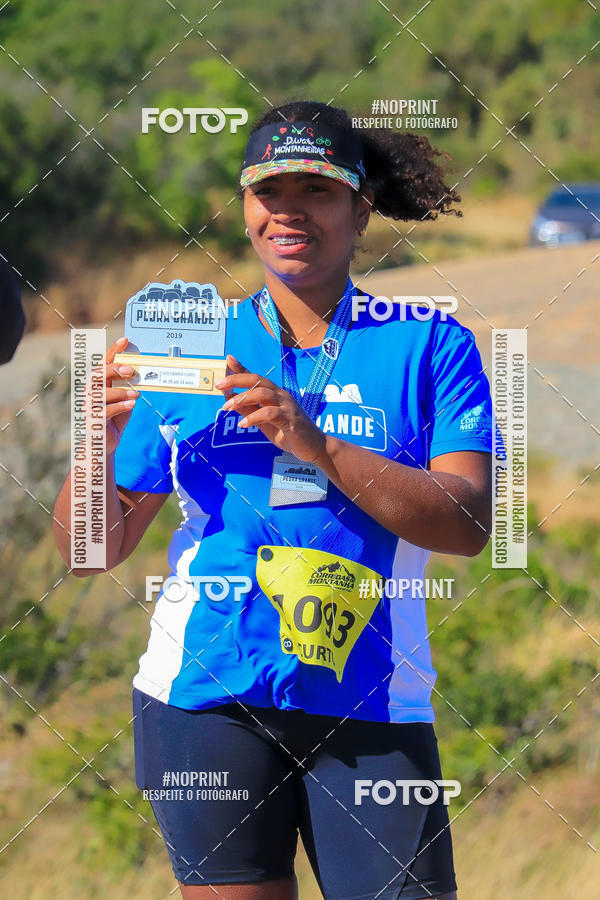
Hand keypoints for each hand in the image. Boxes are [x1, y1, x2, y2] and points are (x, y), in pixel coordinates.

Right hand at [99, 336, 139, 454]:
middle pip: (98, 375)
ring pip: (101, 393)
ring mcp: (89, 406)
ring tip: (137, 394)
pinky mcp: (93, 420)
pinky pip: (106, 410)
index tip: (125, 340)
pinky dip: (120, 406)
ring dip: (121, 391)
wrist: (104, 443)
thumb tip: (142, 371)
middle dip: (113, 369)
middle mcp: (89, 392)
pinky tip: (132, 404)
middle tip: (130, 370)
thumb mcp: (124, 398)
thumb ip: (128, 386)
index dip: (113, 350)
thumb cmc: (115, 417)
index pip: (104, 362)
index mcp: (97, 383)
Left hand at [216, 354, 325, 463]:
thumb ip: (250, 410)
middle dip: (237, 380)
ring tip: (227, 407)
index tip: (228, 360)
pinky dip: (254, 417)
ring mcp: (287, 406)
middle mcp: (281, 395)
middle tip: (220, 385)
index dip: (241, 368)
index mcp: (275, 394)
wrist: (314, 447)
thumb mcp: (264, 421)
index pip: (256, 377)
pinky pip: (270, 413)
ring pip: (263, 394)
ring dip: (242, 399)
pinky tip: (243, 424)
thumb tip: (230, 401)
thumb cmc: (289, 433)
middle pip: (257, 380)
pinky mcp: (290, 420)